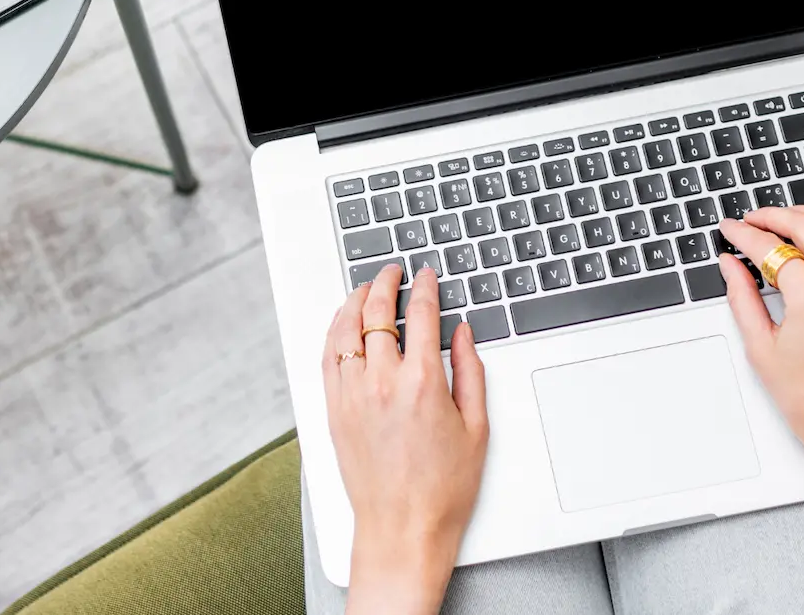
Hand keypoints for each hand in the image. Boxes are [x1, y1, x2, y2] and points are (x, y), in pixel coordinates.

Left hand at [322, 264, 487, 614]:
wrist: (402, 530)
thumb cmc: (442, 489)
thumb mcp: (476, 427)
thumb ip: (470, 371)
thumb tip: (462, 334)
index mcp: (421, 383)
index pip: (420, 314)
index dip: (425, 287)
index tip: (427, 276)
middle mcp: (381, 383)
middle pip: (375, 313)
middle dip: (385, 283)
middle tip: (393, 272)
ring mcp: (351, 396)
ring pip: (344, 330)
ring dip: (354, 301)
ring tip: (364, 289)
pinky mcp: (334, 412)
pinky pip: (327, 359)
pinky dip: (333, 333)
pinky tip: (341, 325)